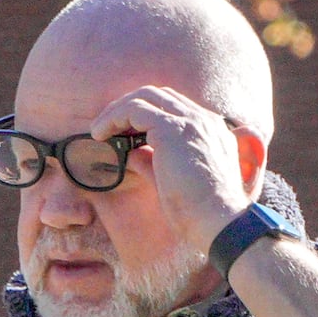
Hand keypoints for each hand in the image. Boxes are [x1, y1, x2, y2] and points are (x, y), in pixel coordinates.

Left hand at [96, 82, 251, 255]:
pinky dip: (113, 117)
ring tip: (97, 130)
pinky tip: (99, 134)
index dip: (144, 116)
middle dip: (128, 106)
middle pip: (159, 95)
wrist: (220, 221)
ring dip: (117, 110)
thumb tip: (132, 154)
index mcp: (211, 131)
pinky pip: (135, 109)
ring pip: (145, 97)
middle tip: (106, 127)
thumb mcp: (174, 183)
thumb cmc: (201, 214)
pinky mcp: (172, 128)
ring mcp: (190, 121)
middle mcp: (203, 119)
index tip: (123, 133)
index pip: (174, 108)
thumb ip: (153, 163)